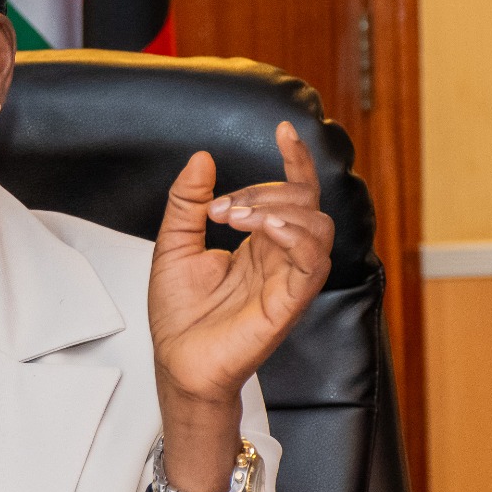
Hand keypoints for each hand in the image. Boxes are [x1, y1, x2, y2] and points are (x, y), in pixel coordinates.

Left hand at [147, 122, 333, 491]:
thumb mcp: (174, 245)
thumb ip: (188, 203)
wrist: (176, 362)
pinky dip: (294, 236)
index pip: (292, 193)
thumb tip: (202, 159)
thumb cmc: (179, 314)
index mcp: (259, 243)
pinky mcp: (289, 303)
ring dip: (279, 209)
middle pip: (304, 203)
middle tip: (220, 209)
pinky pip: (312, 263)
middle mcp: (280, 258)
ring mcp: (288, 280)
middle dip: (265, 190)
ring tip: (236, 216)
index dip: (294, 160)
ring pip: (317, 227)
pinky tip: (265, 229)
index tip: (282, 129)